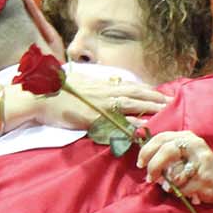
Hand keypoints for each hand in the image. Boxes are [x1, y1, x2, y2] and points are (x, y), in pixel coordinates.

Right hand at [11, 79, 169, 132]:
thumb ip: (92, 87)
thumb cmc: (53, 91)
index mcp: (101, 85)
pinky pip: (119, 122)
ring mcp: (101, 105)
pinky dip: (134, 125)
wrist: (38, 97)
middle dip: (156, 98)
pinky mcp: (95, 118)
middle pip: (137, 94)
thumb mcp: (77, 84)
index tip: (161, 94)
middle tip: (174, 103)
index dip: (147, 90)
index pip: (130, 86)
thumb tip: (99, 88)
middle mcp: (105, 92)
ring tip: (168, 112)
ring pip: (133, 105)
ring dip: (151, 108)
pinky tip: (146, 129)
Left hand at [136, 129, 212, 206]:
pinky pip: (182, 188)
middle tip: (149, 178)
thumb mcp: (185, 155)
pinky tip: (187, 193)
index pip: (161, 137)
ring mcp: (202, 161)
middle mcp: (196, 145)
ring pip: (173, 173)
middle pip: (166, 150)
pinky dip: (180, 193)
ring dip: (168, 184)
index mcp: (188, 137)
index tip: (140, 163)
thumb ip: (166, 152)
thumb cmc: (200, 172)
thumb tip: (142, 158)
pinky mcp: (205, 179)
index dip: (146, 150)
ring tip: (172, 187)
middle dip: (153, 166)